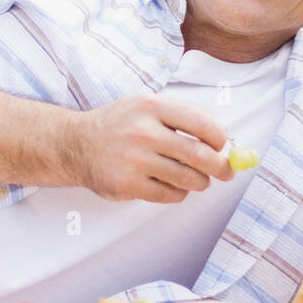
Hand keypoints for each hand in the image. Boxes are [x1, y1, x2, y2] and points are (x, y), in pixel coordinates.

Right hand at [62, 92, 235, 202]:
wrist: (76, 144)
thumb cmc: (120, 125)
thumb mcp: (145, 107)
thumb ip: (181, 119)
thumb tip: (223, 142)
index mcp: (152, 107)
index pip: (201, 123)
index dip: (219, 138)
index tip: (221, 145)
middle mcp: (143, 132)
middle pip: (200, 155)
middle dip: (220, 167)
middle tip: (226, 172)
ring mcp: (134, 160)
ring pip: (187, 179)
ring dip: (199, 182)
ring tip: (196, 179)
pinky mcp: (127, 184)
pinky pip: (169, 195)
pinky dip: (178, 193)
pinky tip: (171, 185)